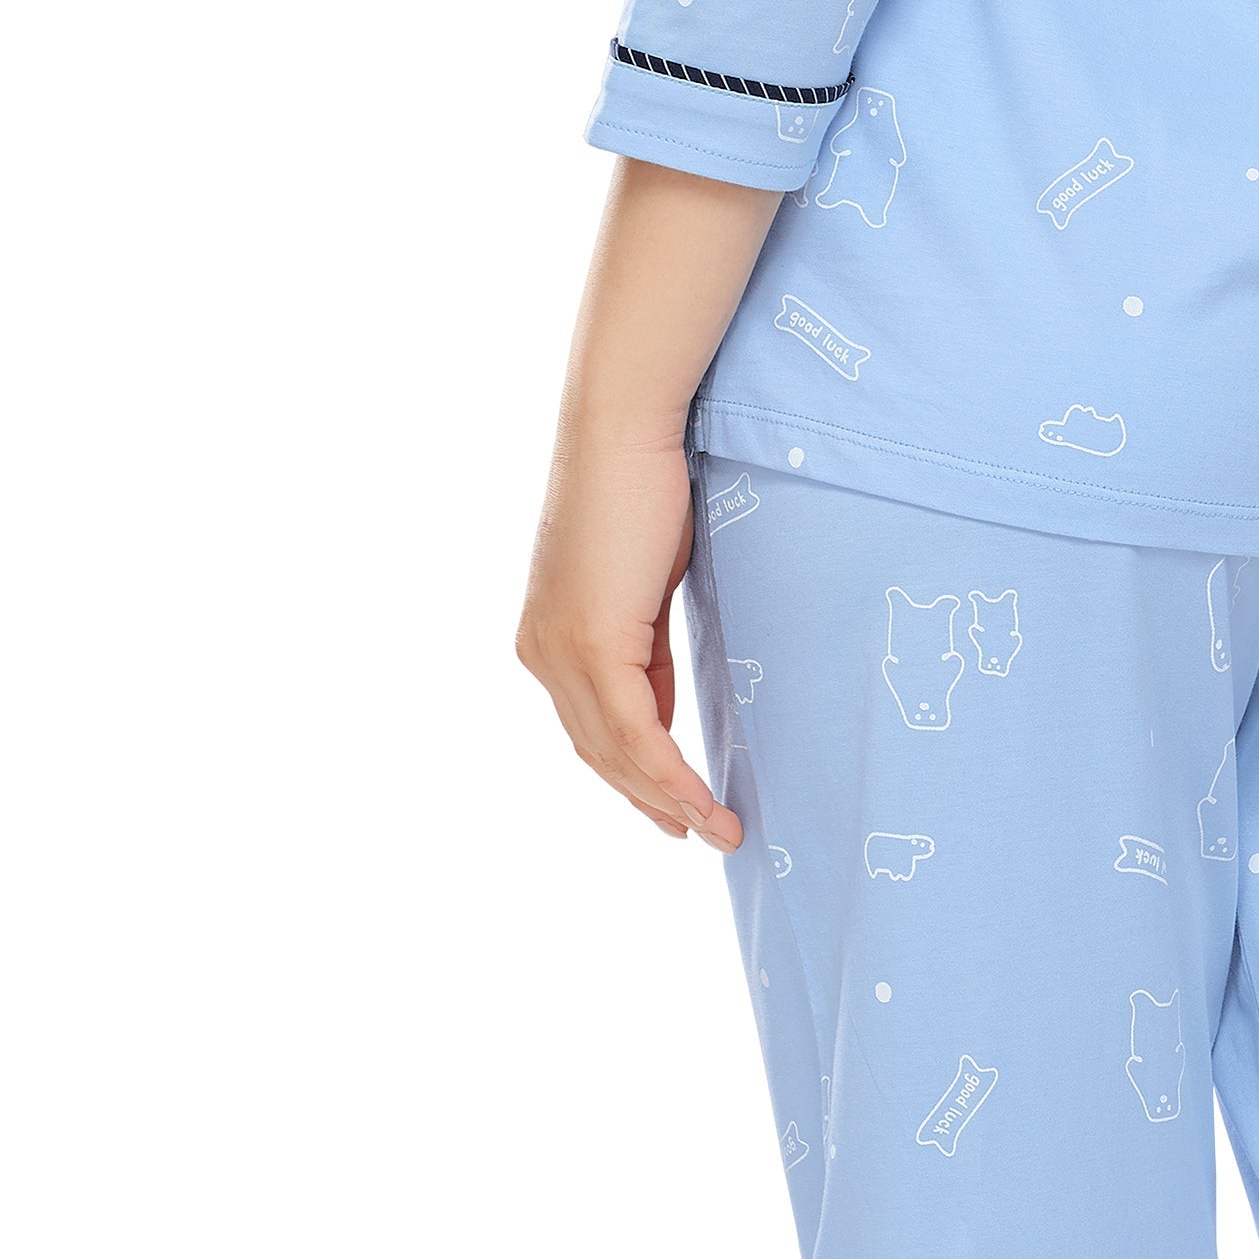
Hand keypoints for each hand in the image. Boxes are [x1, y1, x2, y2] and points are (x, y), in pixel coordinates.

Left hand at [515, 411, 742, 842]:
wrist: (625, 427)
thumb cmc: (644, 485)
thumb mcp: (646, 582)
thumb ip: (644, 642)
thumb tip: (658, 692)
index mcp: (547, 637)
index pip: (590, 727)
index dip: (634, 775)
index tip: (675, 808)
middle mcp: (540, 652)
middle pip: (597, 752)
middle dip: (650, 801)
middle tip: (701, 832)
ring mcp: (559, 651)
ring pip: (614, 753)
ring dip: (668, 801)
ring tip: (719, 828)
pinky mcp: (590, 644)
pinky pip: (633, 733)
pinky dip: (669, 776)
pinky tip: (704, 801)